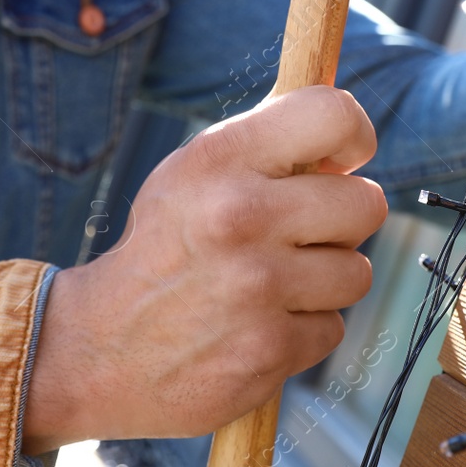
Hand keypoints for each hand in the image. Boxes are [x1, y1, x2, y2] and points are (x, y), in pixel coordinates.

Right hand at [21, 86, 385, 452]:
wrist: (98, 348)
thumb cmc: (165, 247)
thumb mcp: (193, 173)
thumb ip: (268, 146)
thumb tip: (350, 136)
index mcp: (219, 158)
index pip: (332, 116)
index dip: (354, 136)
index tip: (345, 160)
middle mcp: (239, 215)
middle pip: (367, 204)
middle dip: (341, 223)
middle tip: (298, 235)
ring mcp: (256, 287)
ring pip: (356, 273)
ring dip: (323, 283)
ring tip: (269, 285)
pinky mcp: (267, 350)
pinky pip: (331, 329)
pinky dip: (301, 332)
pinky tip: (254, 326)